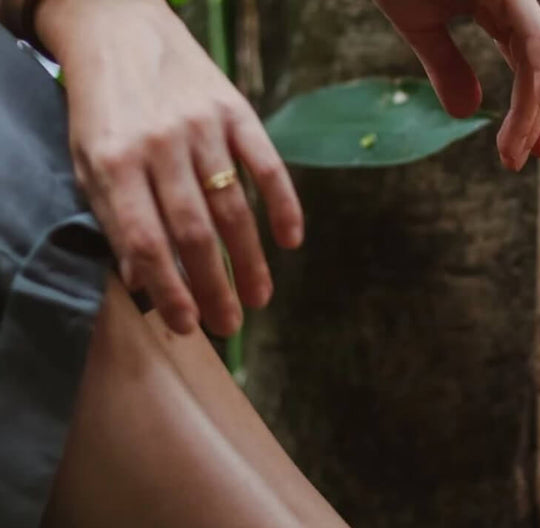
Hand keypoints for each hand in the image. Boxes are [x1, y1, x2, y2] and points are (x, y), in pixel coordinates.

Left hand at [36, 0, 302, 336]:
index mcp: (114, 162)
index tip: (189, 326)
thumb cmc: (102, 107)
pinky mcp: (235, 109)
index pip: (146, 241)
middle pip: (194, 233)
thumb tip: (144, 284)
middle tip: (231, 325)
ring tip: (259, 299)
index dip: (170, 290)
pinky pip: (266, 164)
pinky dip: (284, 205)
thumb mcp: (89, 162)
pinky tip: (291, 241)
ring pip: (232, 207)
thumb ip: (115, 219)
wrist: (116, 23)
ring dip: (250, 260)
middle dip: (215, 287)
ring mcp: (201, 127)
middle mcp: (159, 145)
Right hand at [374, 0, 539, 169]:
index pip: (523, 64)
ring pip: (538, 59)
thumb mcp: (421, 26)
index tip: (520, 152)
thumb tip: (469, 114)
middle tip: (527, 159)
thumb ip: (447, 67)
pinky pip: (535, 37)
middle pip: (535, 66)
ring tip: (527, 150)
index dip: (525, 109)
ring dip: (534, 109)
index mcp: (496, 5)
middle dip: (534, 117)